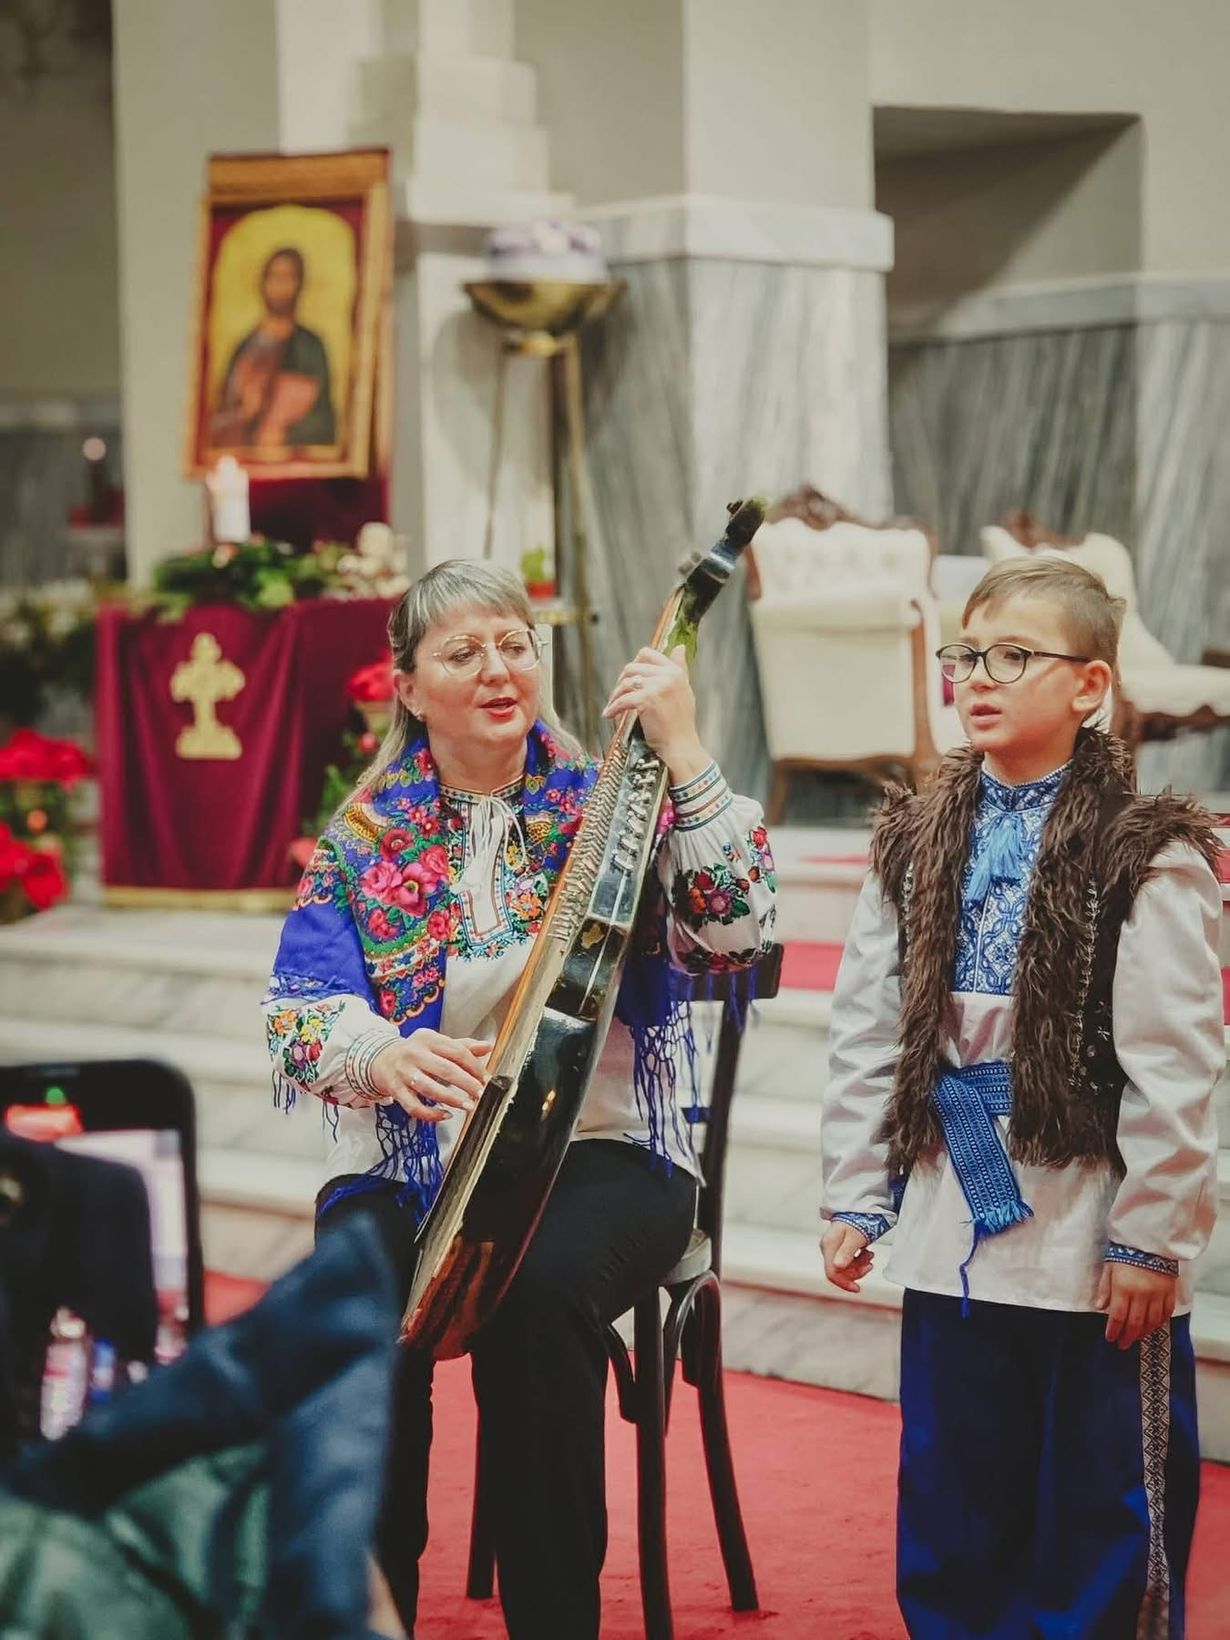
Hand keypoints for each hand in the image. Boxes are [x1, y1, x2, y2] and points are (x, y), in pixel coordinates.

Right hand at [367, 1031, 491, 1122]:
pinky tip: (445, 1115)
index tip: (485, 1078)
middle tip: (480, 1093)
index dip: (474, 1066)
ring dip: (452, 1099)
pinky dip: (431, 1114)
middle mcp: (414, 1054)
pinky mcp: (395, 1090)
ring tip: (468, 1105)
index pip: (457, 1051)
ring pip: (430, 1089)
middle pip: (445, 1069)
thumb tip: (487, 1046)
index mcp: (428, 1039)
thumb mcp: (437, 1043)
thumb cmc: (415, 1052)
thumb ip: (462, 1046)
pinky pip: (414, 1107)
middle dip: (467, 1083)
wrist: (381, 1059)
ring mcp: (403, 1073)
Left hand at [602, 645, 709, 783]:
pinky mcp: (647, 700)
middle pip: (633, 667)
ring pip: (626, 682)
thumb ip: (679, 669)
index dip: (634, 663)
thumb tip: (679, 647)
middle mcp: (668, 676)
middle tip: (618, 693)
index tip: (628, 676)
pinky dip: (613, 708)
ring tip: (612, 706)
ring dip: (615, 695)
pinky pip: (623, 700)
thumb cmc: (681, 723)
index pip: (649, 654)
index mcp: (676, 671)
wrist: (681, 745)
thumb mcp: (684, 691)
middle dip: (621, 680)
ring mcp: (658, 687)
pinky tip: (609, 715)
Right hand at [820, 1222, 872, 1292]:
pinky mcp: (838, 1248)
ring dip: (859, 1265)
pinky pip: (847, 1261)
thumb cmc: (857, 1221)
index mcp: (829, 1246)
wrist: (859, 1209)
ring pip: (845, 1267)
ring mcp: (833, 1248)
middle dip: (856, 1271)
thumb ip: (846, 1253)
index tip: (857, 1288)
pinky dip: (858, 1260)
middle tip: (869, 1264)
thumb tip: (838, 1267)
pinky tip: (865, 1253)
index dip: (844, 1283)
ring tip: (869, 1255)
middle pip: (840, 1272)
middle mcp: (828, 1248)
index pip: (832, 1273)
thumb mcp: (855, 1238)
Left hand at [1095, 1260, 1176, 1348]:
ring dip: (1143, 1333)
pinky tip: (1153, 1327)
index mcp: (1124, 1288)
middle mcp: (1142, 1294)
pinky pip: (1166, 1313)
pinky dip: (1160, 1322)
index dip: (1114, 1330)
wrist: (1149, 1240)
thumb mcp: (1109, 1268)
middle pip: (1135, 1323)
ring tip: (1136, 1338)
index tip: (1110, 1338)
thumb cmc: (1125, 1252)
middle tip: (1122, 1345)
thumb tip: (1099, 1308)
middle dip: (1128, 1336)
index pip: (1118, 1316)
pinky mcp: (1170, 1292)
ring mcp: (1158, 1294)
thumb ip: (1105, 1288)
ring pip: (1152, 1321)